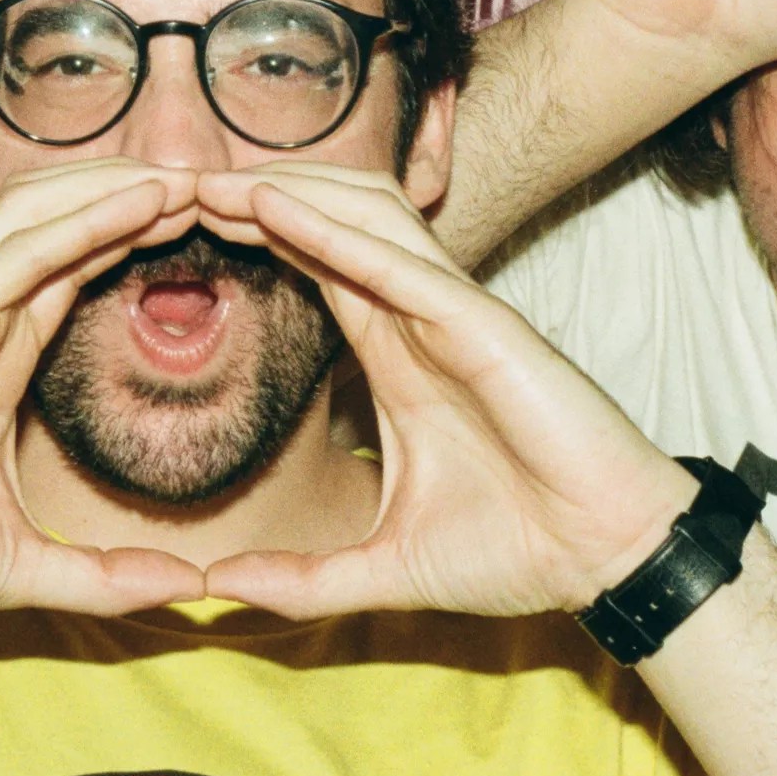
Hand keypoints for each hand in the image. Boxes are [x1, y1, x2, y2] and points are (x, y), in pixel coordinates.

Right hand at [0, 160, 206, 623]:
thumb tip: (187, 590)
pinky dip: (86, 220)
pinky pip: (24, 253)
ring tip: (191, 178)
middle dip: (135, 194)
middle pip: (64, 221)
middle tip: (215, 186)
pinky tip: (145, 203)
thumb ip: (106, 576)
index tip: (204, 227)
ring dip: (118, 188)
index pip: (75, 268)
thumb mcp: (25, 568)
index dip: (132, 236)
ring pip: (43, 215)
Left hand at [192, 166, 706, 618]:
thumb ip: (304, 580)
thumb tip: (219, 591)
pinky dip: (334, 232)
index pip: (317, 268)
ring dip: (287, 195)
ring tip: (210, 184)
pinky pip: (399, 263)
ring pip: (364, 219)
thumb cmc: (518, 552)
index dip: (257, 237)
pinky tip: (274, 211)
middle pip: (333, 221)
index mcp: (399, 357)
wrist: (603, 562)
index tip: (180, 228)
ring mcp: (454, 315)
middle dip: (259, 198)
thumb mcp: (386, 568)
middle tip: (173, 188)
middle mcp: (423, 320)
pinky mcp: (483, 326)